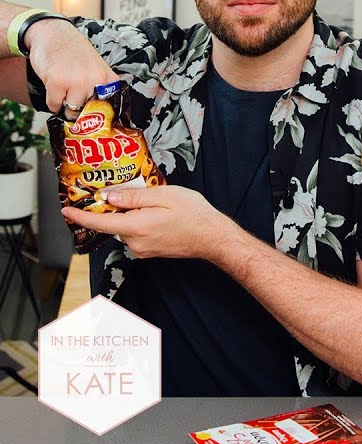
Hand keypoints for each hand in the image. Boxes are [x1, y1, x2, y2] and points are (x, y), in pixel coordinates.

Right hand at [25, 18, 117, 118]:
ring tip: (63, 92)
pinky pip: (54, 105)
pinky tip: (53, 89)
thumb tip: (98, 116)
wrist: (53, 34)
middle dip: (80, 112)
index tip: (93, 120)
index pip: (110, 108)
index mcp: (108, 79)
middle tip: (73, 101)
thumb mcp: (97, 69)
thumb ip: (100, 88)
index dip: (100, 117)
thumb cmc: (74, 53)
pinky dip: (52, 102)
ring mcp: (77, 82)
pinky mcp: (57, 83)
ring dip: (64, 106)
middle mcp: (96, 81)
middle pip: (89, 112)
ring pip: (71, 111)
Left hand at [61, 185, 236, 260]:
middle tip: (131, 192)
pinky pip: (136, 233)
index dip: (80, 216)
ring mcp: (142, 249)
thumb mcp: (165, 196)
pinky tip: (158, 215)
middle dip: (117, 208)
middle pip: (114, 222)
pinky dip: (139, 222)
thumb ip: (135, 197)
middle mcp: (136, 242)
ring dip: (131, 214)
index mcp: (137, 227)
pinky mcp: (150, 250)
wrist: (213, 238)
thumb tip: (111, 199)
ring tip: (154, 203)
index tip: (66, 210)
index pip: (100, 223)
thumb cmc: (195, 215)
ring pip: (126, 227)